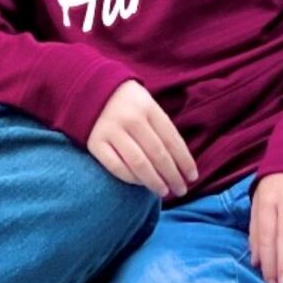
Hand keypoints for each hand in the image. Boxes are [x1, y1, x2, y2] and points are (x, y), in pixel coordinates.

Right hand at [86, 80, 197, 198]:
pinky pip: (116, 167)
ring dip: (155, 182)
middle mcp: (131, 119)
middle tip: (181, 190)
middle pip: (157, 154)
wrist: (89, 89)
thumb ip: (161, 129)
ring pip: (139, 163)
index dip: (184, 161)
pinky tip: (141, 184)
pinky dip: (131, 179)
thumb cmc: (127, 103)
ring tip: (164, 192)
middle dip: (173, 175)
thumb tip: (180, 163)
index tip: (193, 177)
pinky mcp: (95, 143)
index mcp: (148, 107)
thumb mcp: (147, 105)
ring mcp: (111, 131)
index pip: (172, 139)